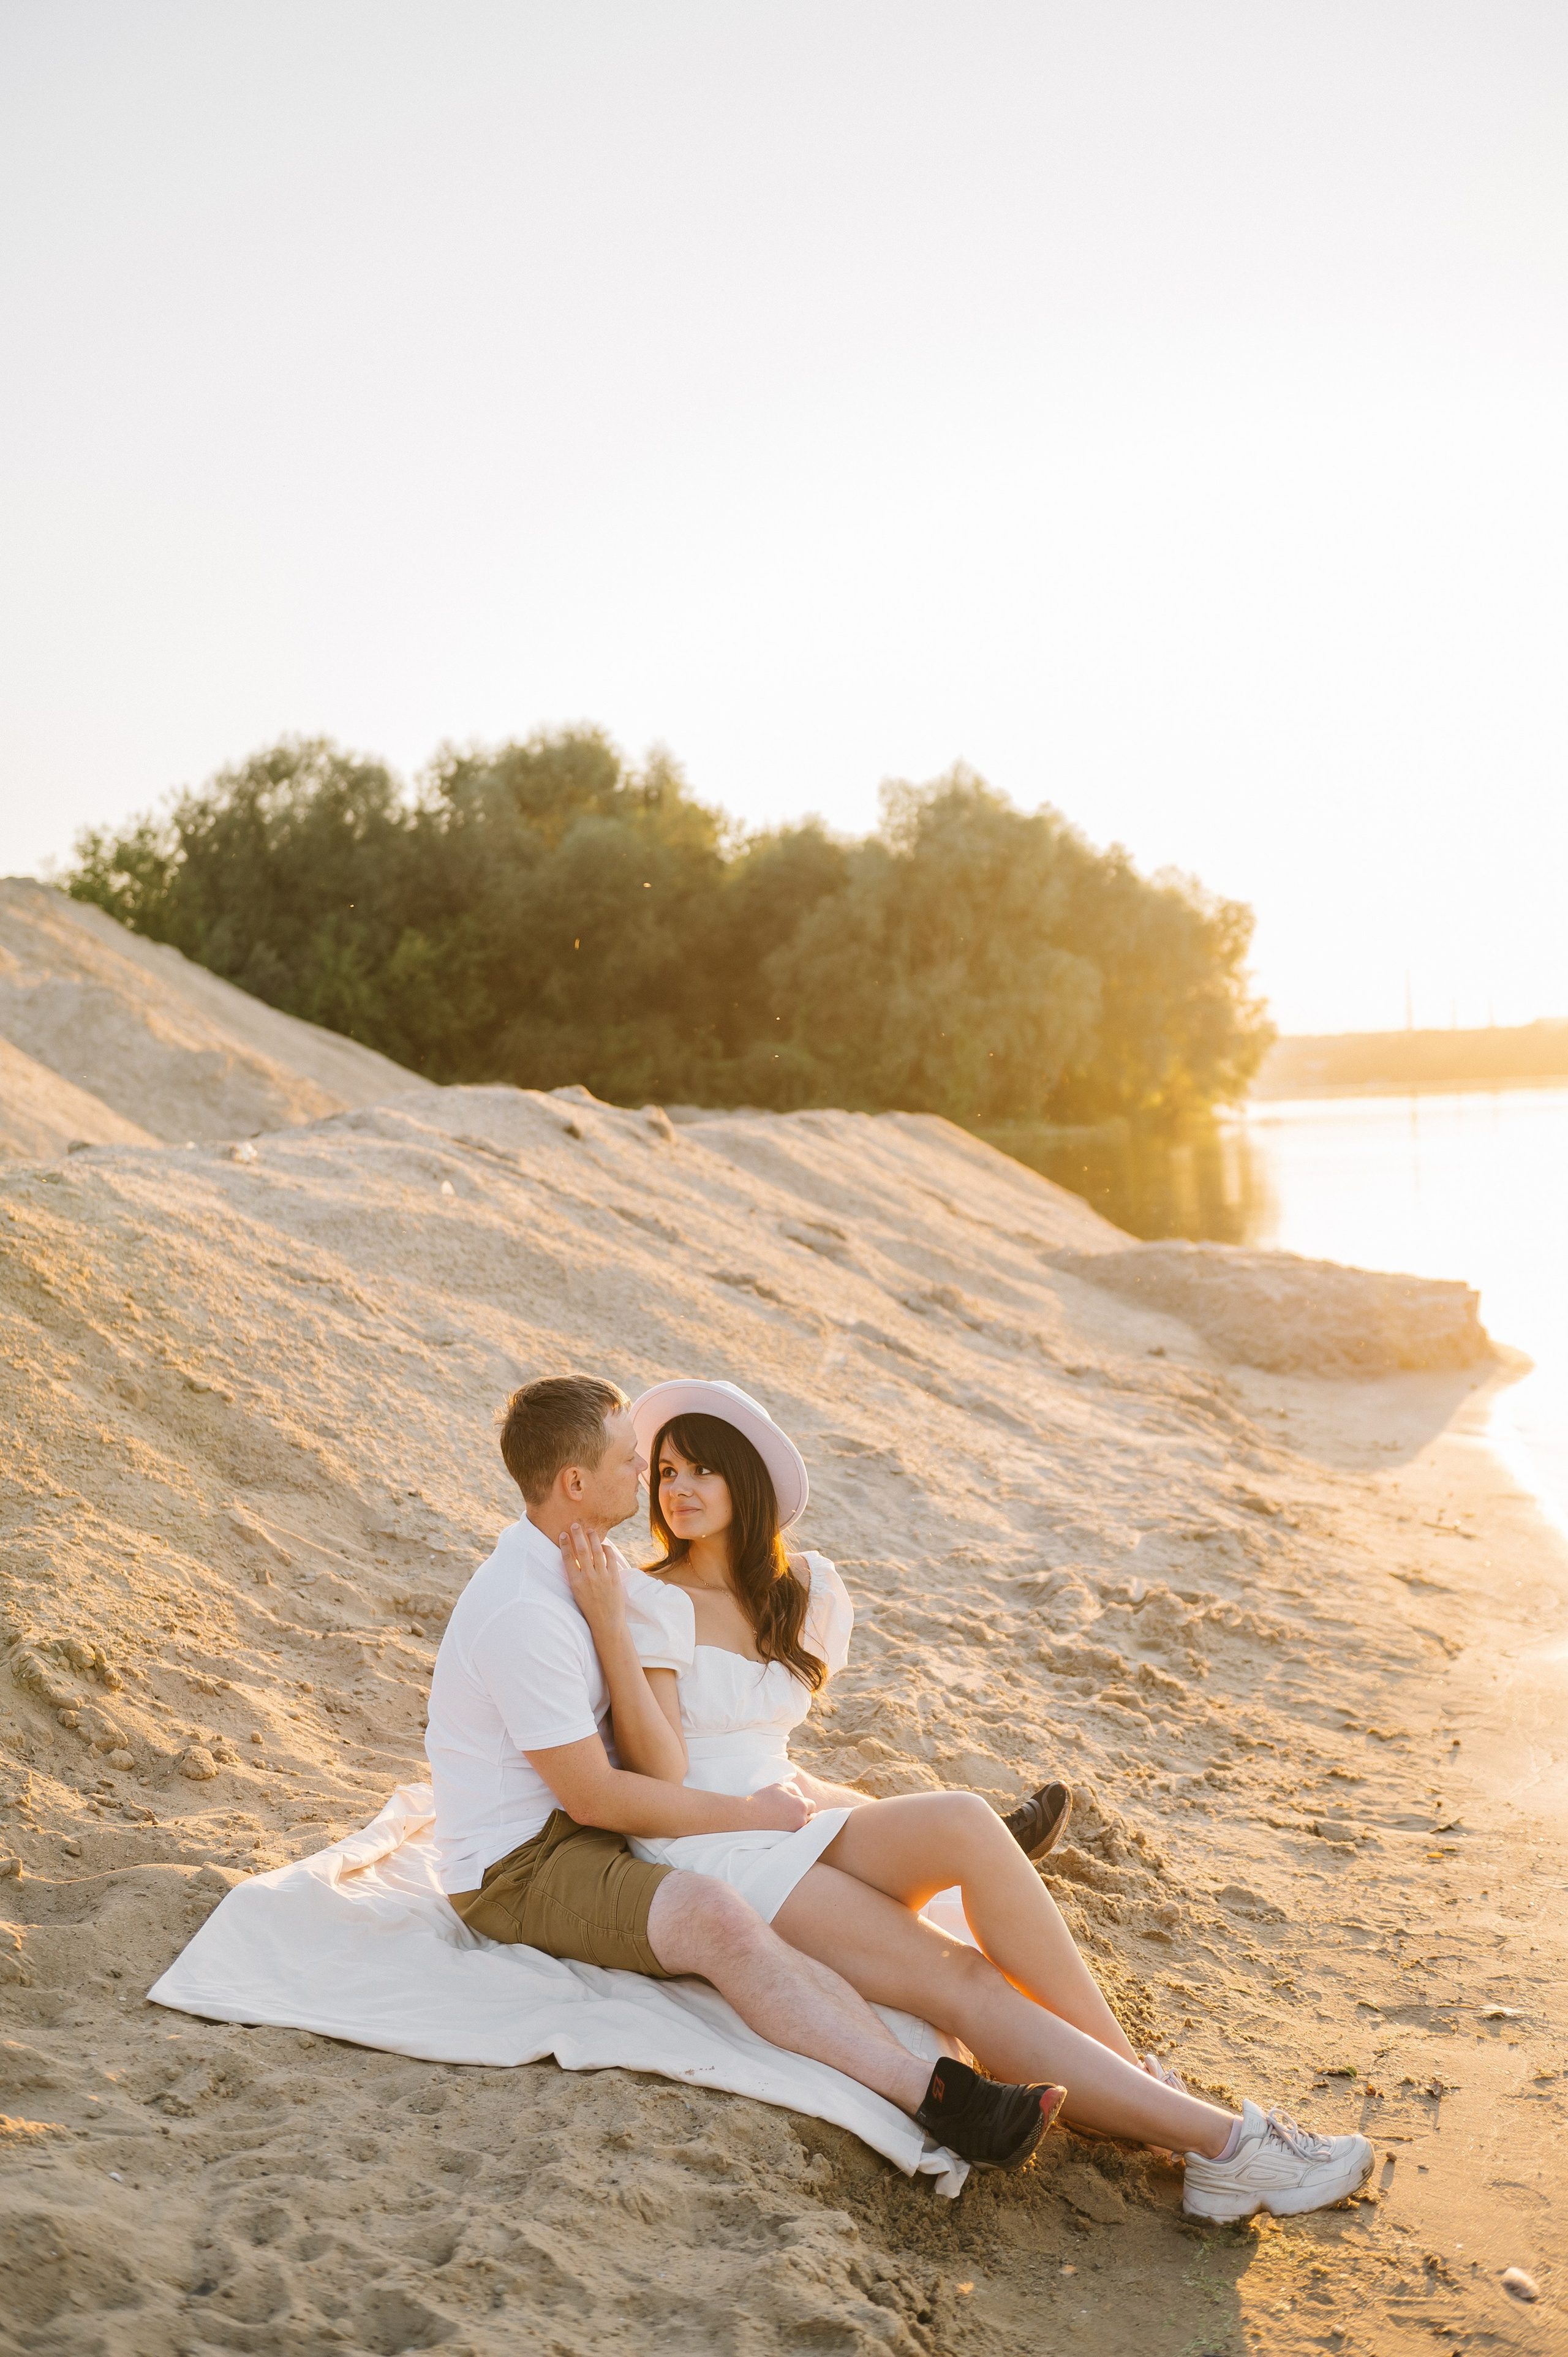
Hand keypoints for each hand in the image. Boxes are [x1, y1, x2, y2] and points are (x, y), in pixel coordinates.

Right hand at [559, 1523, 627, 1640]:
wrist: (606, 1622)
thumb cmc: (590, 1608)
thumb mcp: (577, 1593)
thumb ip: (576, 1576)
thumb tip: (575, 1559)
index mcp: (575, 1582)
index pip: (568, 1558)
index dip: (565, 1545)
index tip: (563, 1535)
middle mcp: (588, 1578)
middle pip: (582, 1550)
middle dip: (578, 1535)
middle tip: (575, 1525)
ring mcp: (602, 1577)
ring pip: (596, 1551)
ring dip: (593, 1538)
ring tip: (590, 1530)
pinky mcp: (614, 1577)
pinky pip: (610, 1558)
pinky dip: (606, 1549)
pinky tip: (603, 1545)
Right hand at [745, 1780, 815, 1833]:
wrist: (748, 1816)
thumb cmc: (764, 1799)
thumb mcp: (780, 1786)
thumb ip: (794, 1789)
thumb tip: (801, 1796)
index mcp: (801, 1806)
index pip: (812, 1805)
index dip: (805, 1802)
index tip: (797, 1803)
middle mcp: (801, 1820)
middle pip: (812, 1817)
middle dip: (805, 1813)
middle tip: (794, 1811)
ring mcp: (795, 1832)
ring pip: (806, 1828)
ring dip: (801, 1823)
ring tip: (790, 1819)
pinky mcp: (788, 1840)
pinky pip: (798, 1836)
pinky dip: (795, 1831)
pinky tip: (787, 1827)